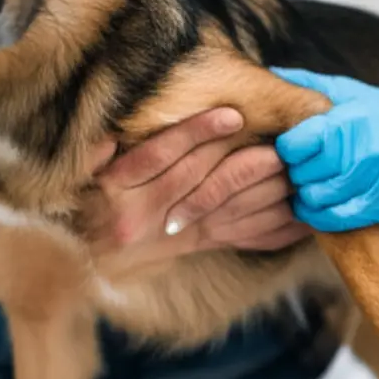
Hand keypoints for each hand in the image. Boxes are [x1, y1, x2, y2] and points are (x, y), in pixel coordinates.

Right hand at [86, 108, 308, 257]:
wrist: (86, 263)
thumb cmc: (83, 207)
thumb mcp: (79, 178)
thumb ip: (92, 156)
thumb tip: (106, 139)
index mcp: (118, 190)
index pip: (160, 156)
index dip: (196, 134)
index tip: (231, 115)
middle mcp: (146, 215)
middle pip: (201, 184)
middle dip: (244, 163)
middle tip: (281, 146)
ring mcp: (173, 233)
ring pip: (224, 210)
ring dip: (263, 192)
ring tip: (293, 170)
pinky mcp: (195, 244)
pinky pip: (237, 238)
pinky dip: (271, 227)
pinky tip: (300, 215)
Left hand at [271, 68, 378, 232]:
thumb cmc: (375, 111)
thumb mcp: (344, 90)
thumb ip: (307, 83)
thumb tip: (270, 73)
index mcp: (349, 122)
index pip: (297, 143)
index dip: (287, 147)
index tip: (290, 146)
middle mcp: (363, 152)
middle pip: (305, 173)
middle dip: (295, 171)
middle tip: (298, 166)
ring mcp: (375, 182)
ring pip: (319, 199)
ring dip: (306, 194)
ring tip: (308, 184)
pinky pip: (339, 219)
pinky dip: (322, 215)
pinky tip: (319, 203)